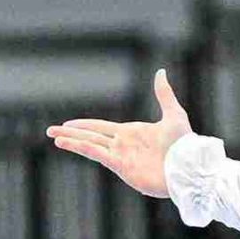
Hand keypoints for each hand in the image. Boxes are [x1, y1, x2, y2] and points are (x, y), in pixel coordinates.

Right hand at [46, 68, 192, 197]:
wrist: (189, 167)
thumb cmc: (184, 144)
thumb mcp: (174, 114)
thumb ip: (164, 94)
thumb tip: (160, 71)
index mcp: (132, 133)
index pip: (101, 127)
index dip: (84, 125)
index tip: (68, 123)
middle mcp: (123, 145)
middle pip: (91, 136)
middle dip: (71, 133)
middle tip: (51, 131)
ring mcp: (122, 157)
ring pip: (90, 145)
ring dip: (71, 141)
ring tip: (54, 138)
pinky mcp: (122, 167)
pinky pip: (97, 154)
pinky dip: (81, 148)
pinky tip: (66, 143)